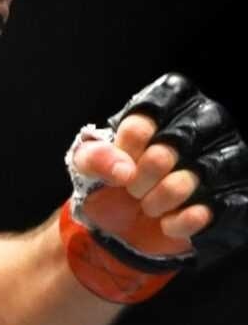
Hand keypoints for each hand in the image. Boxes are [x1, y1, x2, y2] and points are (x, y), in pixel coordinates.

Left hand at [71, 114, 211, 260]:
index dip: (123, 154)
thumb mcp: (90, 162)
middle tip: (134, 189)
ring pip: (185, 182)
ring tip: (150, 205)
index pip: (141, 125)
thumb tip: (122, 170)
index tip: (120, 166)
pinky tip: (168, 223)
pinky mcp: (234, 195)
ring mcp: (225, 156)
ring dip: (157, 201)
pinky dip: (177, 223)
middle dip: (138, 180)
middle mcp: (206, 120)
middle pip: (162, 153)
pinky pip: (204, 213)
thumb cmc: (120, 175)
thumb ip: (94, 157)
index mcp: (171, 101)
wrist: (138, 219)